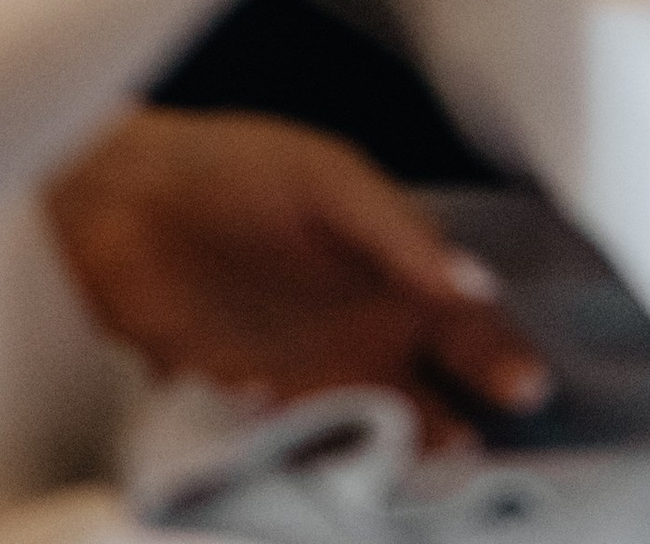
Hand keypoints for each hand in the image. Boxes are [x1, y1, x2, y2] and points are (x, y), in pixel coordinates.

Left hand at [43, 107, 544, 447]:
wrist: (121, 201)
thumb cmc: (234, 169)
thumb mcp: (331, 182)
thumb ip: (400, 235)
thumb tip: (476, 286)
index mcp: (394, 270)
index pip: (465, 324)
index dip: (500, 355)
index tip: (528, 387)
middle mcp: (360, 333)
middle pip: (429, 396)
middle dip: (457, 432)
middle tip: (475, 460)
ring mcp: (307, 378)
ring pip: (371, 437)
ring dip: (392, 462)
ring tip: (413, 479)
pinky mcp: (250, 412)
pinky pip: (299, 449)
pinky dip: (317, 461)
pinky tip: (329, 464)